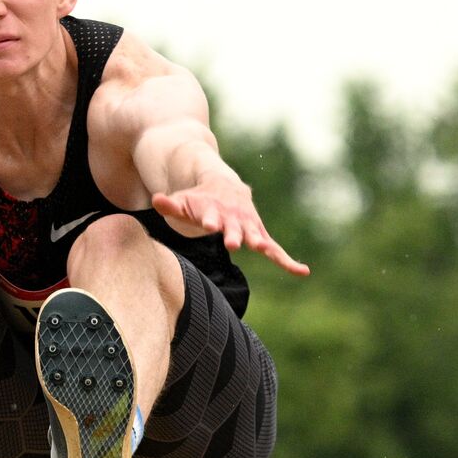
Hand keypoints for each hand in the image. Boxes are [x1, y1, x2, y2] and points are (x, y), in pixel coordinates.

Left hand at [152, 179, 309, 276]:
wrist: (225, 186)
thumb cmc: (198, 199)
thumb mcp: (182, 201)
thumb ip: (169, 204)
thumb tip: (155, 199)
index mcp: (214, 209)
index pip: (211, 215)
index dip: (210, 219)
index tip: (209, 223)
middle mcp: (235, 217)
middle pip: (235, 227)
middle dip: (235, 234)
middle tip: (233, 243)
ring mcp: (249, 226)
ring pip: (256, 236)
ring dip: (260, 243)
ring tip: (264, 249)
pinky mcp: (259, 235)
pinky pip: (275, 250)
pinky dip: (287, 261)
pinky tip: (302, 271)